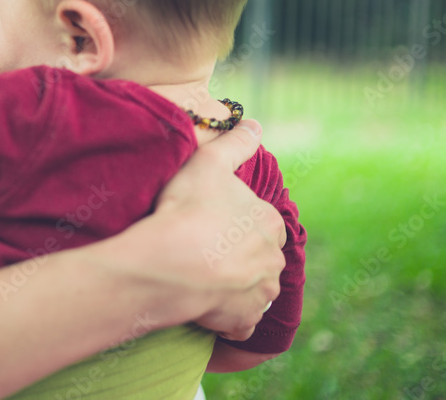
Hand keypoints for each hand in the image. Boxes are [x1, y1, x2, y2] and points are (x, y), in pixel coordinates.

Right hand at [156, 119, 285, 340]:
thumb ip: (235, 142)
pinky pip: (240, 321)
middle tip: (203, 250)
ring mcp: (260, 293)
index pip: (261, 222)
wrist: (171, 264)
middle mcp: (274, 259)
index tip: (210, 222)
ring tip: (202, 277)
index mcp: (270, 222)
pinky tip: (206, 305)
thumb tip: (255, 123)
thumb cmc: (188, 210)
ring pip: (254, 289)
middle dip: (239, 255)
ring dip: (236, 286)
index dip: (235, 221)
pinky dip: (228, 316)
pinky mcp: (244, 321)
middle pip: (259, 256)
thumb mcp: (208, 163)